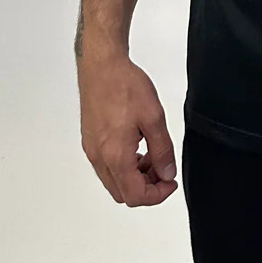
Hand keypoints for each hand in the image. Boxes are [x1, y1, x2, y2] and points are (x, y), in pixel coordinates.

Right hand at [77, 48, 178, 206]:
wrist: (101, 67)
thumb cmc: (124, 86)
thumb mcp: (154, 118)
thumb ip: (162, 150)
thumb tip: (167, 173)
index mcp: (115, 156)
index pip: (135, 196)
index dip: (158, 195)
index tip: (171, 181)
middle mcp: (99, 157)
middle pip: (123, 193)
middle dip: (147, 188)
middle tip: (164, 170)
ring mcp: (92, 150)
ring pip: (114, 181)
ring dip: (136, 177)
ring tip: (154, 155)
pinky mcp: (90, 141)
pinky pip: (107, 166)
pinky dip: (125, 166)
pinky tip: (139, 146)